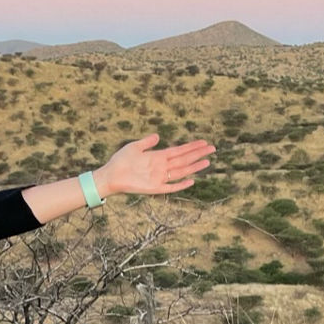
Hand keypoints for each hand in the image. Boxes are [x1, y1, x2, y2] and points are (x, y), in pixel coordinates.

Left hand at [95, 133, 214, 196]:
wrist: (110, 175)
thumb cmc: (120, 161)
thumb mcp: (134, 147)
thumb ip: (147, 142)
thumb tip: (158, 135)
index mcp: (158, 156)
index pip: (179, 150)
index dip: (191, 146)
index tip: (204, 142)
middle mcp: (161, 167)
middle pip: (184, 159)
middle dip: (198, 154)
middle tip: (213, 149)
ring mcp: (159, 177)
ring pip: (181, 171)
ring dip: (194, 166)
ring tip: (207, 161)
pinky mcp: (154, 188)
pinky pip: (171, 187)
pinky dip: (181, 185)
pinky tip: (192, 181)